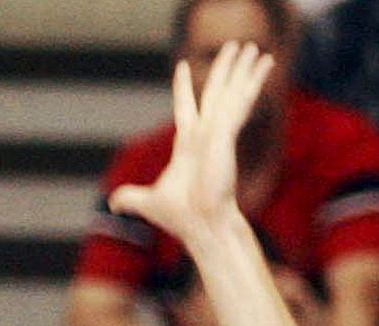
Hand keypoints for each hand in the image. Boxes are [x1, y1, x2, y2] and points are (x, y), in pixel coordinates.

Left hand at [108, 41, 273, 245]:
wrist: (204, 225)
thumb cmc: (182, 217)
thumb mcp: (148, 202)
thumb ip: (131, 197)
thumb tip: (113, 203)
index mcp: (188, 145)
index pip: (185, 107)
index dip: (183, 88)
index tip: (182, 67)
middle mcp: (205, 135)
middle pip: (215, 92)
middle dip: (225, 69)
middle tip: (235, 46)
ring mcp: (217, 134)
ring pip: (231, 91)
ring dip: (243, 68)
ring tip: (254, 48)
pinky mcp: (226, 136)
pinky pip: (240, 103)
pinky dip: (252, 84)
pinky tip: (264, 65)